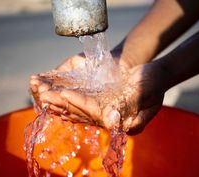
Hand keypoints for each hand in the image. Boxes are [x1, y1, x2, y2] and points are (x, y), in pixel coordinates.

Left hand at [31, 57, 165, 134]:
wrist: (156, 76)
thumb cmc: (154, 81)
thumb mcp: (145, 91)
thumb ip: (129, 105)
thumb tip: (111, 119)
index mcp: (125, 123)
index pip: (97, 114)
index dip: (80, 103)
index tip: (64, 94)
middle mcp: (113, 123)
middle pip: (84, 115)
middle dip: (63, 104)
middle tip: (44, 96)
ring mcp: (107, 116)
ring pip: (79, 112)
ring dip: (61, 104)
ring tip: (43, 97)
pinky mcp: (102, 108)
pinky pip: (82, 107)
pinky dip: (68, 103)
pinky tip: (55, 100)